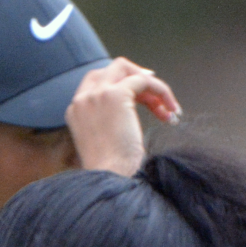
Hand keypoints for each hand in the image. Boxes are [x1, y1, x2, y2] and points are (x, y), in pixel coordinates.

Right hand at [67, 56, 180, 176]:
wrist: (110, 176)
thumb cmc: (111, 169)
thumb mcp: (102, 141)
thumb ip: (107, 120)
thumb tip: (131, 108)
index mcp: (75, 110)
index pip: (96, 81)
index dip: (122, 83)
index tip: (142, 95)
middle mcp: (82, 99)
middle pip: (111, 69)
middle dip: (137, 78)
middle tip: (156, 97)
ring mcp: (97, 94)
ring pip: (128, 69)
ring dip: (150, 85)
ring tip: (167, 108)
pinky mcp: (116, 94)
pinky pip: (145, 80)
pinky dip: (161, 91)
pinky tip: (170, 110)